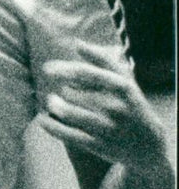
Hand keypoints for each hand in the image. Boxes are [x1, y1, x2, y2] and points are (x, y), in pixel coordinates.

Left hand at [36, 43, 164, 166]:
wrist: (148, 144)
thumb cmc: (131, 105)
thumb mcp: (125, 80)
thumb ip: (103, 60)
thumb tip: (77, 43)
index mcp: (122, 87)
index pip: (87, 73)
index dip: (64, 69)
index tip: (47, 68)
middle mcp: (115, 107)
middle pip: (74, 94)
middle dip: (62, 90)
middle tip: (62, 92)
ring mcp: (106, 128)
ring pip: (69, 113)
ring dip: (54, 105)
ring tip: (51, 102)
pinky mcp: (98, 146)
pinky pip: (68, 135)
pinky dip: (51, 126)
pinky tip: (41, 119)